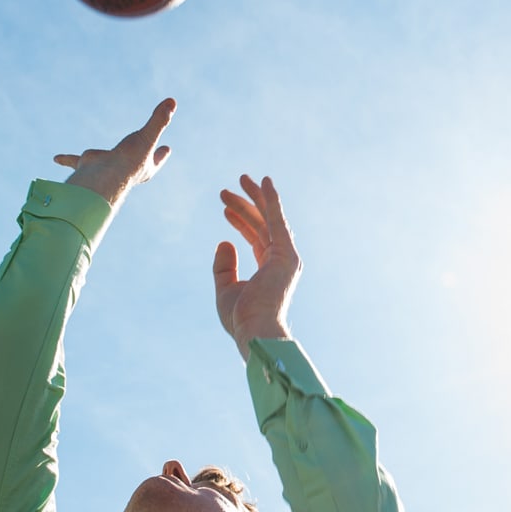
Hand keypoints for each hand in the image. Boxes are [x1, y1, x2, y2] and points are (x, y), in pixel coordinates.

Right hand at [53, 99, 175, 208]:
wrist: (103, 177)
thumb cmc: (128, 160)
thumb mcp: (147, 136)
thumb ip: (159, 119)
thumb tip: (173, 101)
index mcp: (143, 165)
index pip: (157, 158)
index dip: (162, 153)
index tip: (168, 149)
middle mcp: (125, 169)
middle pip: (133, 162)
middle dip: (137, 160)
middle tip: (142, 154)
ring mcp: (106, 168)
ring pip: (103, 162)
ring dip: (100, 161)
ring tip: (95, 160)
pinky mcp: (89, 166)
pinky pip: (76, 161)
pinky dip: (67, 159)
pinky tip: (57, 158)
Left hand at [212, 174, 300, 358]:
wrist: (254, 331)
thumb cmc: (240, 318)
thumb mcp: (225, 289)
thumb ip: (224, 266)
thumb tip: (225, 241)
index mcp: (270, 271)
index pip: (256, 239)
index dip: (240, 221)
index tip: (224, 210)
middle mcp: (281, 261)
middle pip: (262, 225)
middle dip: (246, 205)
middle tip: (228, 190)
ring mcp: (285, 257)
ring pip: (268, 219)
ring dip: (254, 198)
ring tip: (239, 180)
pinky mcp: (285, 253)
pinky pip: (276, 220)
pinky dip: (271, 200)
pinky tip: (264, 183)